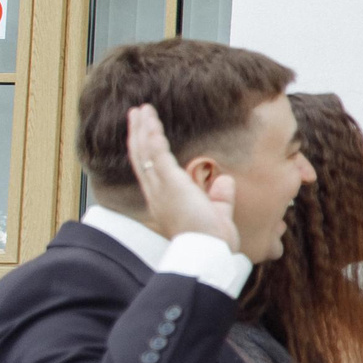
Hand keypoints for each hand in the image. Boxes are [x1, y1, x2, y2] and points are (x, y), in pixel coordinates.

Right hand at [126, 104, 240, 250]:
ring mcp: (160, 189)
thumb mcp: (218, 214)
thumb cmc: (212, 242)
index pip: (150, 169)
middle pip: (141, 157)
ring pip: (144, 152)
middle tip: (136, 114)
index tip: (145, 132)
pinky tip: (151, 122)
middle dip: (138, 133)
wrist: (208, 252)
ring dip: (143, 129)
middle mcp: (157, 193)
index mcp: (165, 200)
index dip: (145, 149)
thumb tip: (225, 181)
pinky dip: (153, 137)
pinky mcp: (169, 185)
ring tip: (141, 110)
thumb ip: (220, 197)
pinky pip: (157, 155)